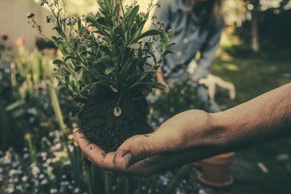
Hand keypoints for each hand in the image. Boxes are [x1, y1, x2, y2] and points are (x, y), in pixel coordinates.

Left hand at [73, 110, 212, 175]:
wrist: (214, 130)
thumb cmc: (194, 134)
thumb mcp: (168, 139)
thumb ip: (143, 148)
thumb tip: (116, 161)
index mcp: (141, 166)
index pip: (105, 162)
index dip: (88, 149)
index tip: (76, 132)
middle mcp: (142, 164)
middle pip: (108, 159)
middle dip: (90, 146)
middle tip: (79, 128)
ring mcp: (148, 155)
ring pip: (117, 151)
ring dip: (102, 141)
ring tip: (91, 126)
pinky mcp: (154, 144)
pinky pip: (129, 143)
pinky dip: (116, 135)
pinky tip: (114, 124)